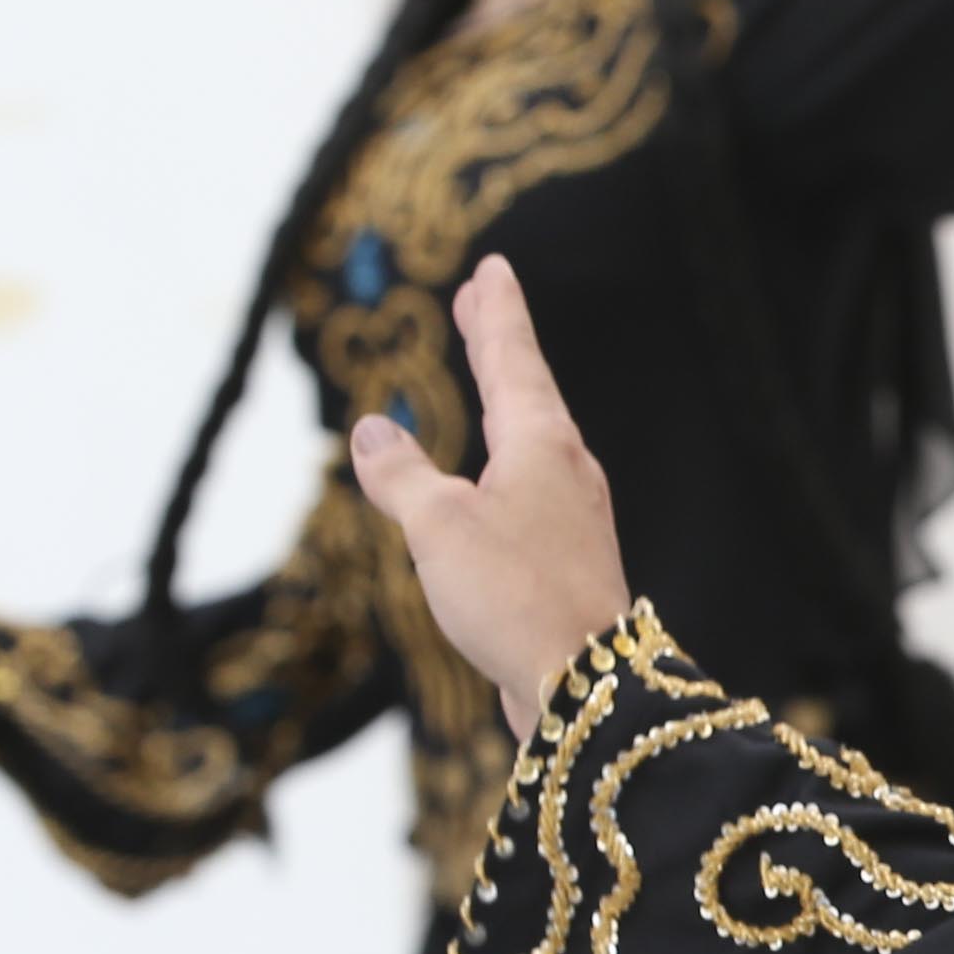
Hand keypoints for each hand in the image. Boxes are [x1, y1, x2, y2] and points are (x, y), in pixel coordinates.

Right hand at [348, 258, 629, 736]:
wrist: (582, 683)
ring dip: (509, 401)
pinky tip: (495, 483)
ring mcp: (574, 516)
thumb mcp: (437, 525)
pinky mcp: (569, 559)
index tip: (493, 269)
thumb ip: (400, 474)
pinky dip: (507, 461)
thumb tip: (372, 430)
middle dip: (501, 344)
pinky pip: (531, 490)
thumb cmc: (512, 596)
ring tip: (492, 378)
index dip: (497, 314)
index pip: (512, 359)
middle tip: (484, 299)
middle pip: (529, 391)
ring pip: (534, 441)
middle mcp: (567, 471)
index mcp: (541, 444)